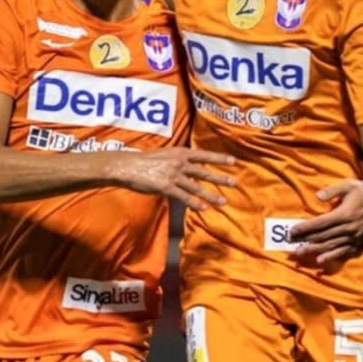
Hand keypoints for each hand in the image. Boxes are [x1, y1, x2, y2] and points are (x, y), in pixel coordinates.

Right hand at [120, 148, 235, 210]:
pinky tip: (204, 209)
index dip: (219, 158)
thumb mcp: (166, 154)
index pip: (204, 155)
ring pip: (196, 187)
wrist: (128, 166)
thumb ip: (179, 160)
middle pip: (204, 172)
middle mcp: (180, 163)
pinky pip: (184, 196)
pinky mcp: (166, 187)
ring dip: (211, 195)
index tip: (233, 161)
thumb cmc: (145, 161)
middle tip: (234, 183)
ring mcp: (173, 175)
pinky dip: (194, 203)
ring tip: (223, 202)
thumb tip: (191, 166)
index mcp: (180, 153)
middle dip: (221, 178)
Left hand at [288, 179, 362, 264]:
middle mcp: (348, 228)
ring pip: (330, 245)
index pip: (320, 223)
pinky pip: (343, 252)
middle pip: (322, 236)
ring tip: (300, 253)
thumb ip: (333, 190)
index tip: (292, 231)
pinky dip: (331, 257)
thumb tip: (318, 196)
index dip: (305, 227)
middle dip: (305, 239)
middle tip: (290, 243)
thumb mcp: (350, 185)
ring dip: (314, 250)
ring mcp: (353, 238)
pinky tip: (321, 261)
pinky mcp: (358, 244)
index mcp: (344, 214)